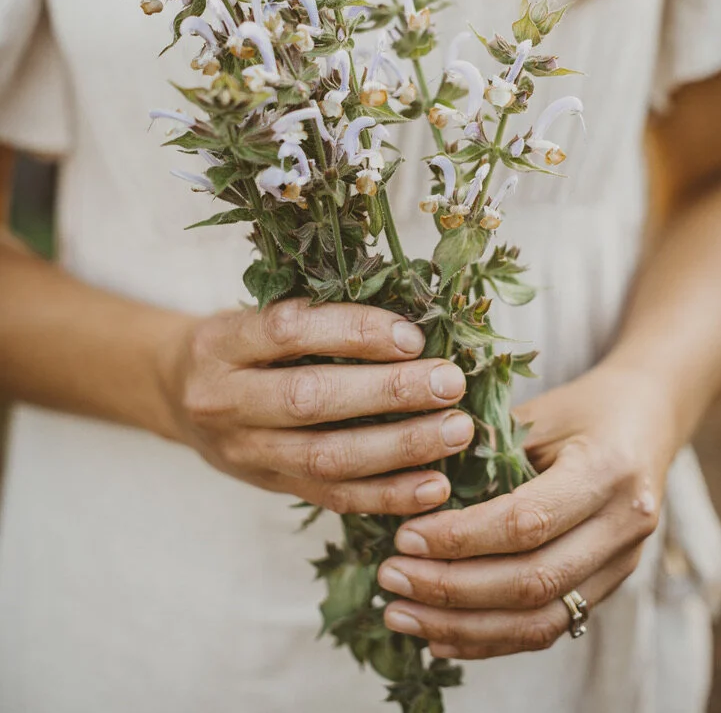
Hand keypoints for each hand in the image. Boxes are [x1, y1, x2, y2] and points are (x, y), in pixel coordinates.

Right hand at [159, 298, 473, 514]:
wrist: (176, 392)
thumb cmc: (237, 342)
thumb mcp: (255, 311)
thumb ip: (315, 317)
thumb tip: (411, 323)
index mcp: (221, 343)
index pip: (288, 332)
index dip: (354, 333)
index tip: (413, 335)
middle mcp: (225, 400)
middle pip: (310, 400)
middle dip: (388, 393)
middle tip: (448, 382)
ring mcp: (244, 451)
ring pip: (325, 458)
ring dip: (400, 447)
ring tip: (456, 430)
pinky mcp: (269, 486)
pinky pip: (332, 497)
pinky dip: (388, 495)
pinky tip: (434, 485)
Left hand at [378, 361, 675, 657]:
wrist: (646, 418)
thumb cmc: (582, 407)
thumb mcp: (538, 412)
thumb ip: (486, 451)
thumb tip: (411, 490)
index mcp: (605, 471)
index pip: (527, 521)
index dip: (461, 537)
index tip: (404, 536)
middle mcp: (623, 526)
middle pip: (533, 580)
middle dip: (453, 589)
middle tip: (390, 578)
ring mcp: (622, 564)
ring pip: (540, 620)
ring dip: (463, 627)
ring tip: (401, 614)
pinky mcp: (609, 587)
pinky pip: (549, 628)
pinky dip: (490, 640)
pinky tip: (440, 637)